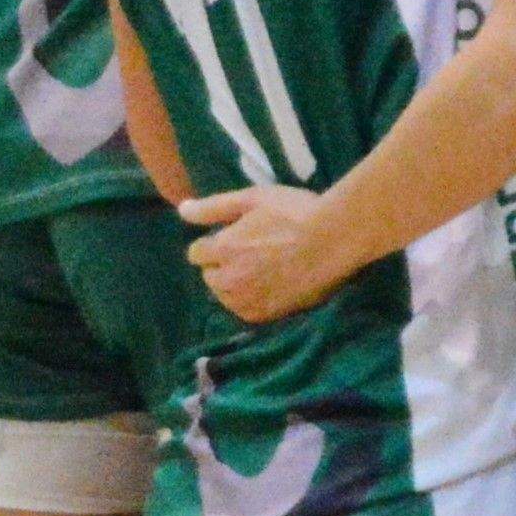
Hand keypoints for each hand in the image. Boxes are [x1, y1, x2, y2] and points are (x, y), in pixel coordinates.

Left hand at [181, 181, 343, 322]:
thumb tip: (181, 210)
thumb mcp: (252, 199)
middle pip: (209, 277)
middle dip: (221, 265)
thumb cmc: (294, 213)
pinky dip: (251, 299)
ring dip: (234, 284)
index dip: (213, 243)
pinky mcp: (267, 316)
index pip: (196, 253)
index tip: (234, 236)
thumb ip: (214, 208)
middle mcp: (230, 280)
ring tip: (261, 269)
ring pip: (225, 296)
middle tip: (251, 251)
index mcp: (223, 250)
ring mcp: (248, 301)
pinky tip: (271, 284)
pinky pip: (245, 310)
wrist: (334, 241)